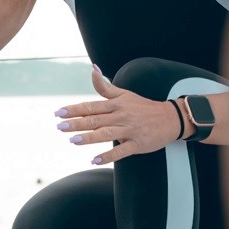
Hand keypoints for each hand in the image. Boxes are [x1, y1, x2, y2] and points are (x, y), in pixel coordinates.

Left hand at [55, 66, 183, 163]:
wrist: (169, 118)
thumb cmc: (143, 107)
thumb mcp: (124, 94)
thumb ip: (105, 86)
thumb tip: (93, 69)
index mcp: (116, 104)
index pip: (91, 106)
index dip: (74, 109)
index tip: (59, 113)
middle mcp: (121, 116)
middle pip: (95, 119)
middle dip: (77, 123)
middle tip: (60, 127)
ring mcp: (129, 130)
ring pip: (106, 134)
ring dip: (89, 137)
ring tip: (73, 141)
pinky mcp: (137, 143)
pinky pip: (121, 150)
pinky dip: (107, 156)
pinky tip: (94, 159)